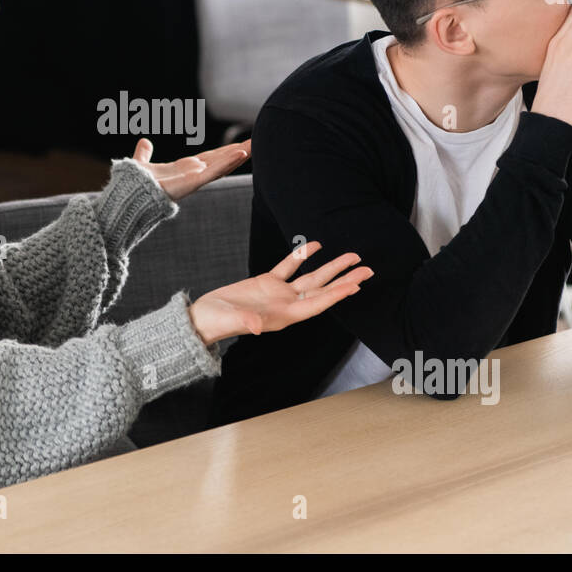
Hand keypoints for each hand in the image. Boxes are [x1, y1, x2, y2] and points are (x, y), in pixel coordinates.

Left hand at [131, 137, 249, 201]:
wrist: (130, 195)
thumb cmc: (136, 185)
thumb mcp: (142, 163)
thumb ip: (144, 153)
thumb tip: (144, 142)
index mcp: (185, 169)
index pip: (210, 158)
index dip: (225, 151)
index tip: (239, 145)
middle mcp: (194, 174)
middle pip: (221, 160)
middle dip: (239, 152)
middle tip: (256, 142)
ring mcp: (196, 179)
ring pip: (222, 165)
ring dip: (239, 155)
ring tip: (255, 145)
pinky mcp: (194, 183)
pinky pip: (214, 172)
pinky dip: (228, 163)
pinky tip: (241, 154)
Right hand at [186, 241, 373, 345]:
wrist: (203, 318)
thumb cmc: (216, 323)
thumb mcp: (231, 322)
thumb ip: (246, 322)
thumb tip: (258, 327)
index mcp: (284, 316)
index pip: (317, 303)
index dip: (336, 294)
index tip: (355, 285)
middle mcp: (287, 305)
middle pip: (323, 290)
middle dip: (345, 280)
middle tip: (368, 269)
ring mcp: (278, 294)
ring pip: (311, 278)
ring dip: (330, 267)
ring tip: (352, 256)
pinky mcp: (266, 282)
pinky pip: (288, 267)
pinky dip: (301, 256)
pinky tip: (313, 245)